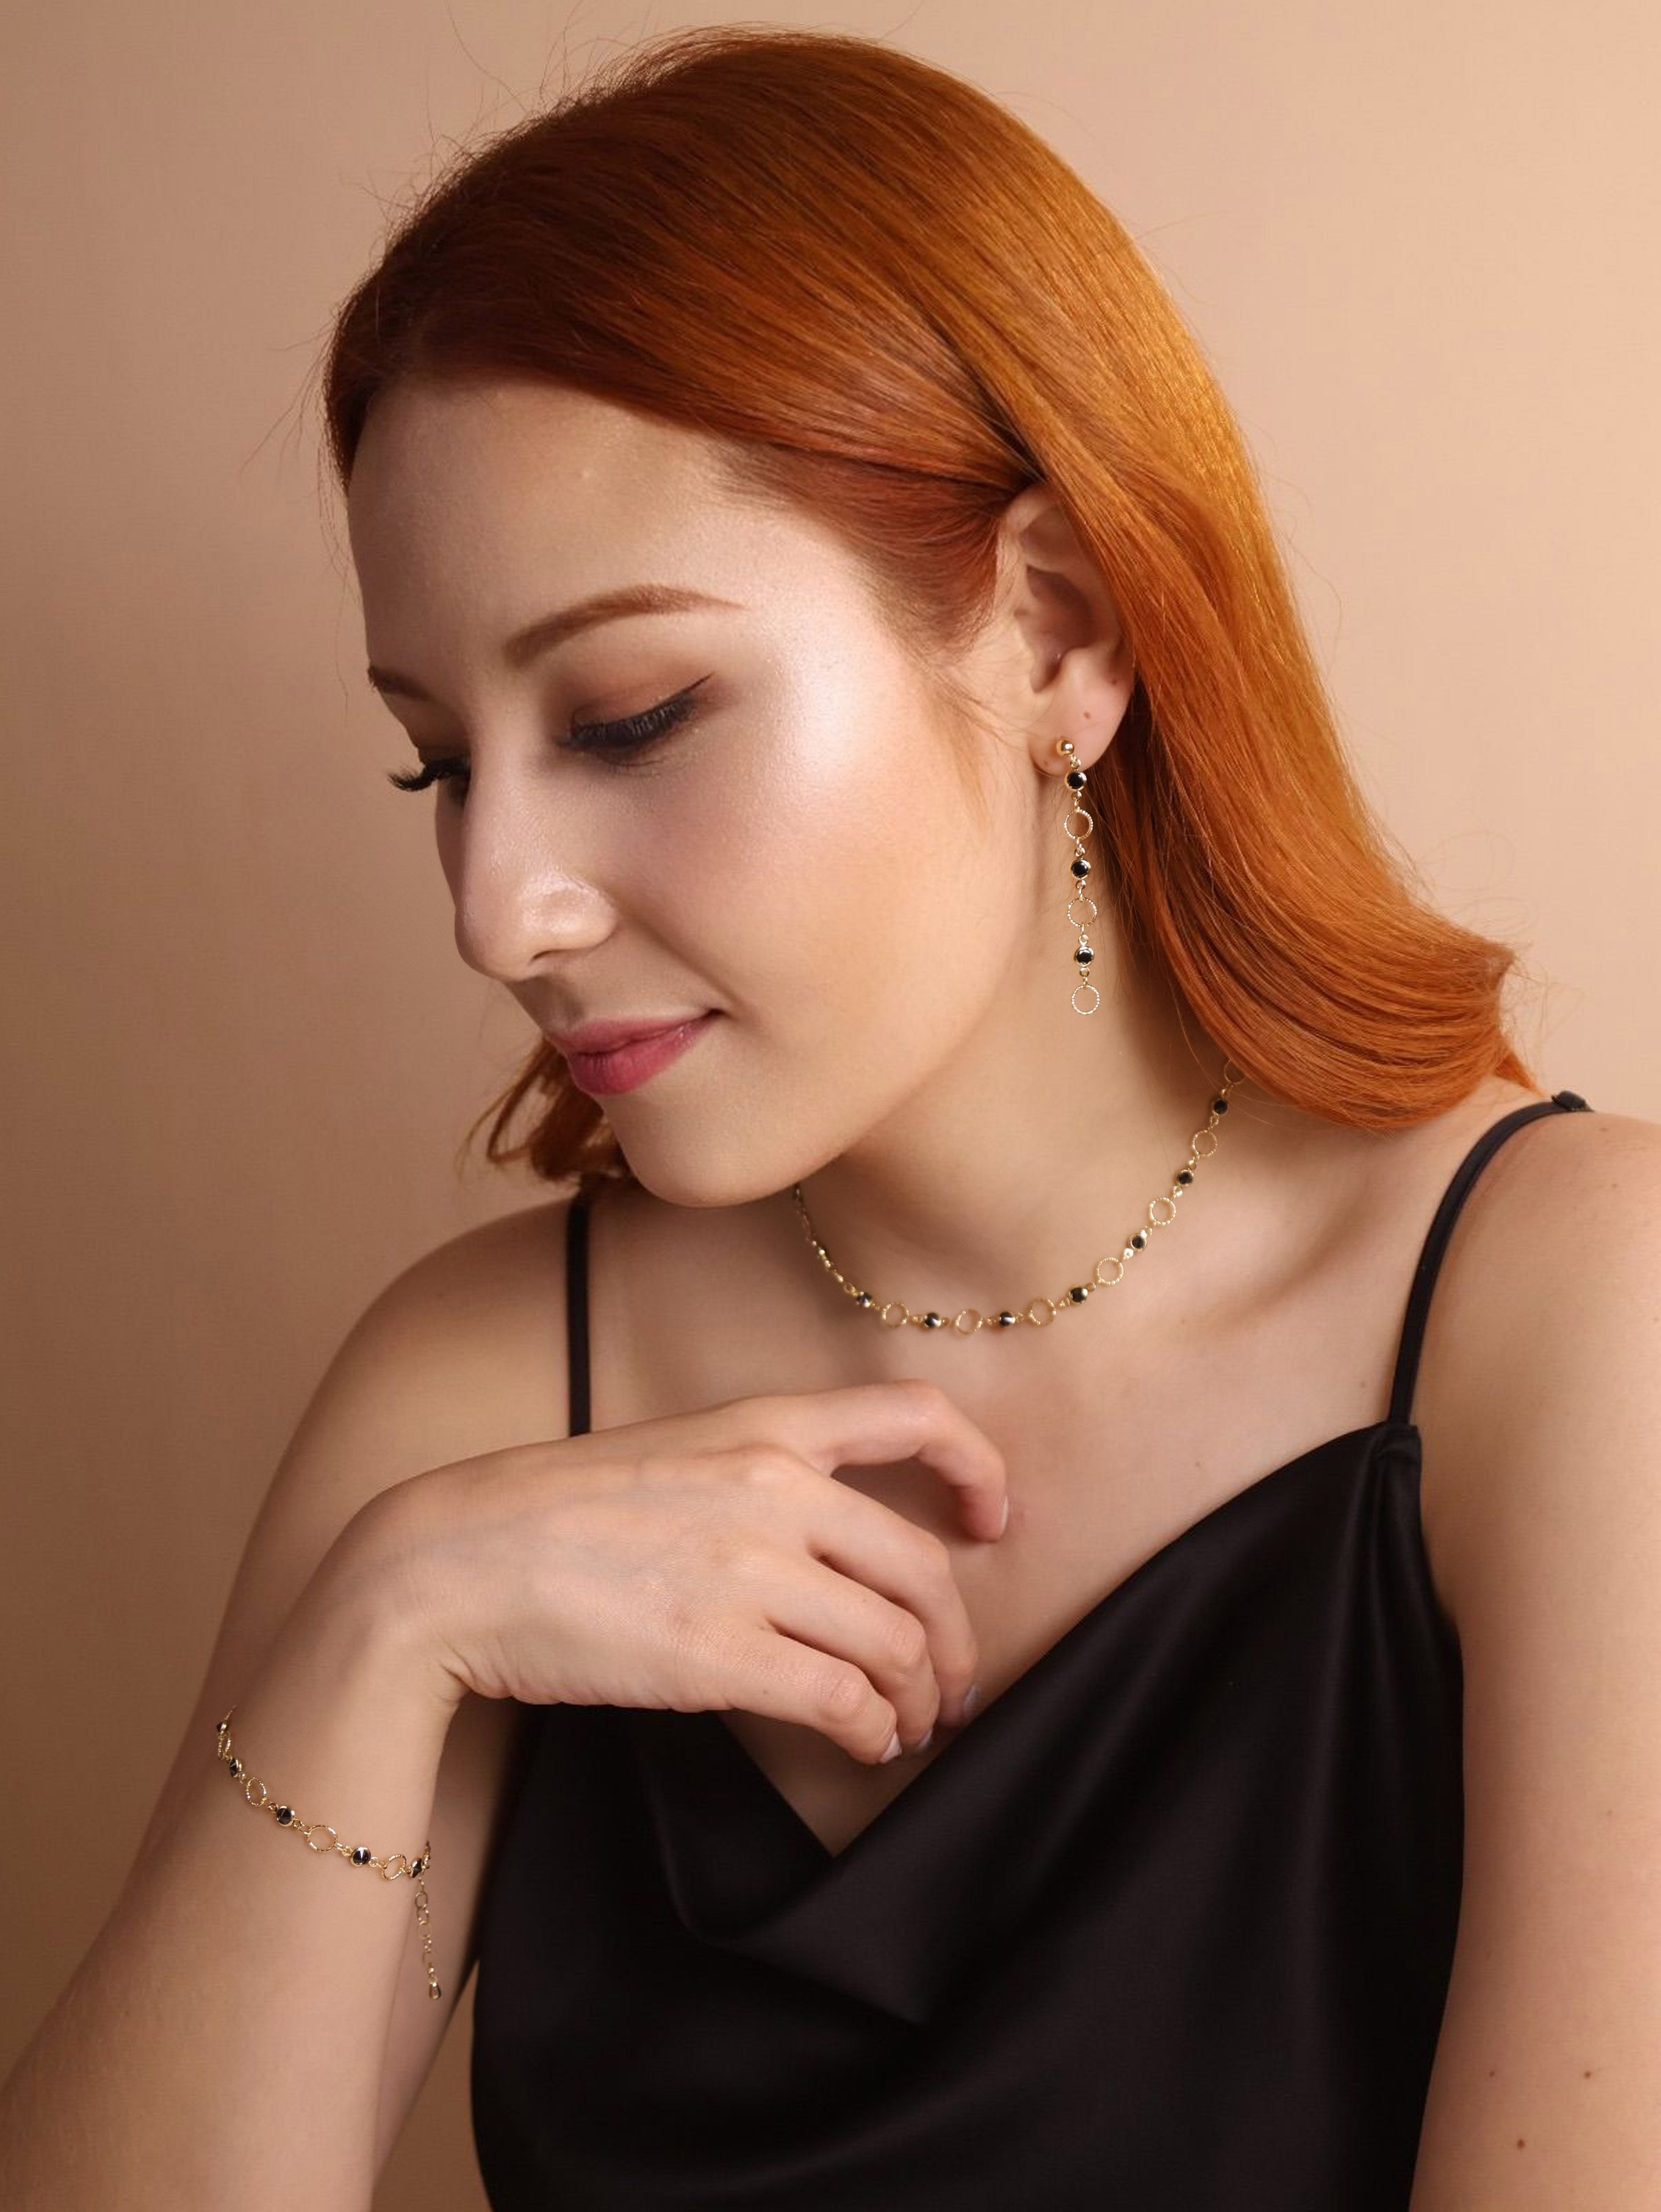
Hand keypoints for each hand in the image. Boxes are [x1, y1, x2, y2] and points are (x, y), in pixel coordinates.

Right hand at [357, 1380, 1006, 1761]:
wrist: (454, 1562)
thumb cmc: (551, 1514)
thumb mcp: (670, 1455)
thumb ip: (755, 1480)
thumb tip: (827, 1549)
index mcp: (763, 1424)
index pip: (916, 1415)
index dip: (978, 1467)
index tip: (993, 1520)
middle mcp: (774, 1487)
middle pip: (924, 1567)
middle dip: (955, 1639)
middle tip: (951, 1685)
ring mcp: (750, 1571)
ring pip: (895, 1643)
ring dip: (916, 1699)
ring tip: (904, 1727)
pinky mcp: (721, 1655)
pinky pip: (844, 1699)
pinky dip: (872, 1731)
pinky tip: (863, 1744)